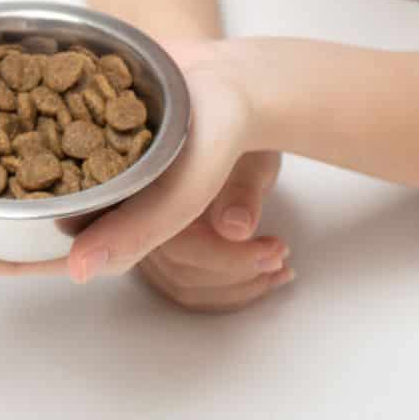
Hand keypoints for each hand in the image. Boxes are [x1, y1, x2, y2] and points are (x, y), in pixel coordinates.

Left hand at [0, 40, 288, 297]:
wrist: (231, 80)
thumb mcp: (183, 186)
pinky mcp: (56, 114)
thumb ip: (138, 231)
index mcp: (91, 228)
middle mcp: (67, 198)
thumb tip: (78, 273)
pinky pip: (3, 129)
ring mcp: (58, 157)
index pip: (16, 255)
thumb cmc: (216, 138)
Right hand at [136, 150, 291, 311]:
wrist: (223, 126)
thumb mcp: (249, 157)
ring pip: (187, 287)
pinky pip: (190, 290)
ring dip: (238, 287)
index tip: (272, 252)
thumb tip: (234, 227)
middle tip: (281, 255)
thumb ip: (241, 191)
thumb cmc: (234, 134)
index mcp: (151, 188)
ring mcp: (147, 240)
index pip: (179, 245)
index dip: (227, 258)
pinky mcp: (161, 255)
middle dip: (239, 272)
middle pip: (182, 273)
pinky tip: (265, 279)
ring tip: (279, 267)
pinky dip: (230, 292)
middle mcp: (137, 218)